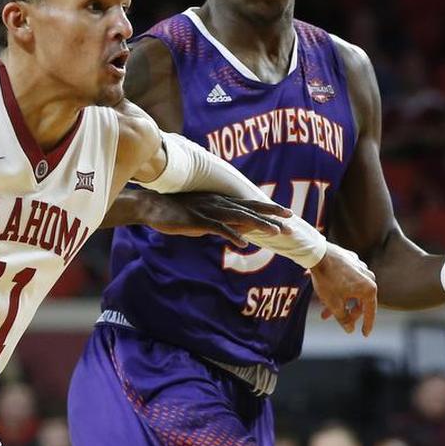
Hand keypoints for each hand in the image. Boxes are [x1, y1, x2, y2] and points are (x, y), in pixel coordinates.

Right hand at [140, 191, 290, 246]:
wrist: (153, 207)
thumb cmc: (177, 212)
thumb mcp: (204, 217)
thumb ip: (222, 223)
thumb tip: (240, 232)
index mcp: (221, 201)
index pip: (250, 204)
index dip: (269, 208)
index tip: (287, 213)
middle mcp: (219, 203)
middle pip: (250, 208)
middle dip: (272, 214)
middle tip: (291, 221)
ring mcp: (209, 211)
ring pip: (239, 217)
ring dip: (258, 225)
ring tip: (275, 232)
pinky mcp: (198, 220)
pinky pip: (219, 228)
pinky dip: (232, 235)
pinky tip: (244, 244)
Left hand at [313, 244, 377, 336]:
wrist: (318, 254)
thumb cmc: (327, 279)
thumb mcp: (334, 304)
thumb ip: (344, 319)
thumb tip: (350, 330)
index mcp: (369, 288)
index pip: (370, 311)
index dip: (367, 325)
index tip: (364, 334)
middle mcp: (368, 277)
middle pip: (360, 301)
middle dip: (348, 313)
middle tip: (339, 321)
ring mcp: (360, 267)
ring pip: (352, 291)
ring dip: (341, 302)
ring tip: (326, 310)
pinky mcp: (351, 261)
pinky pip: (348, 280)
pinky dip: (340, 289)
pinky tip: (328, 294)